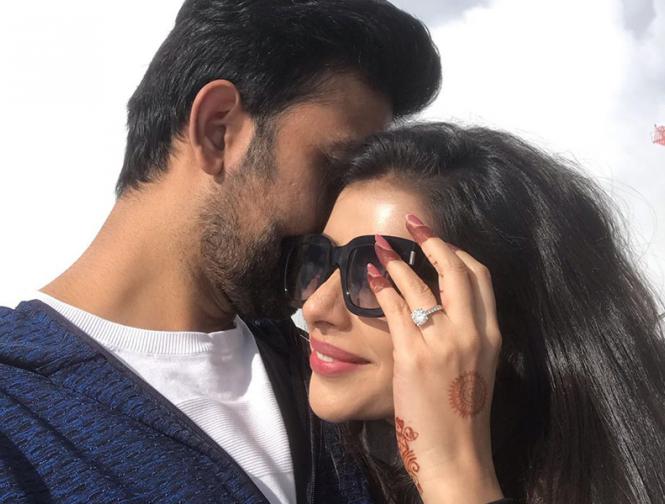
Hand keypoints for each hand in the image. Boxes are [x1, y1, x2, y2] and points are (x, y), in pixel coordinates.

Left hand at [367, 214, 503, 502]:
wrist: (457, 457)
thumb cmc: (463, 417)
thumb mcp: (476, 369)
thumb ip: (466, 337)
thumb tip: (441, 309)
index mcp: (490, 335)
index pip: (480, 277)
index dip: (457, 251)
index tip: (438, 240)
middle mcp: (471, 332)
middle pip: (455, 269)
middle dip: (431, 240)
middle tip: (411, 223)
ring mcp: (443, 342)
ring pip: (418, 284)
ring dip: (396, 260)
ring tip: (377, 247)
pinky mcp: (413, 356)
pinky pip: (394, 308)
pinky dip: (379, 287)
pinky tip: (368, 277)